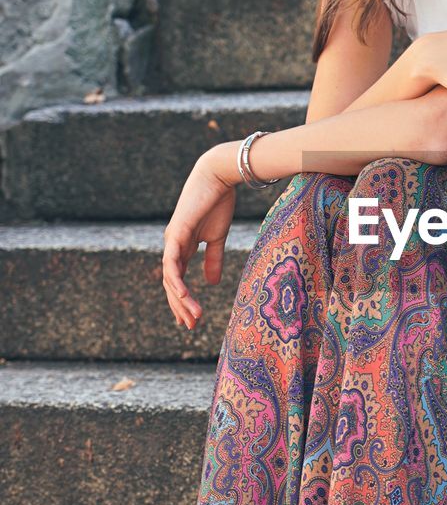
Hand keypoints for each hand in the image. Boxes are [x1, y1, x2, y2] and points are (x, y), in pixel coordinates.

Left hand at [162, 149, 237, 330]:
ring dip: (180, 300)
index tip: (192, 320)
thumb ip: (212, 259)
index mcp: (182, 246)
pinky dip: (177, 282)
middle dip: (180, 307)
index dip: (183, 301)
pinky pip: (172, 264)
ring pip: (170, 278)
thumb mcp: (216, 238)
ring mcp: (171, 240)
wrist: (218, 177)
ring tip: (193, 317)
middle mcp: (172, 245)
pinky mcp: (175, 234)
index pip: (178, 280)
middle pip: (172, 284)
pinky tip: (184, 297)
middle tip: (190, 326)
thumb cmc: (218, 203)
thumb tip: (212, 283)